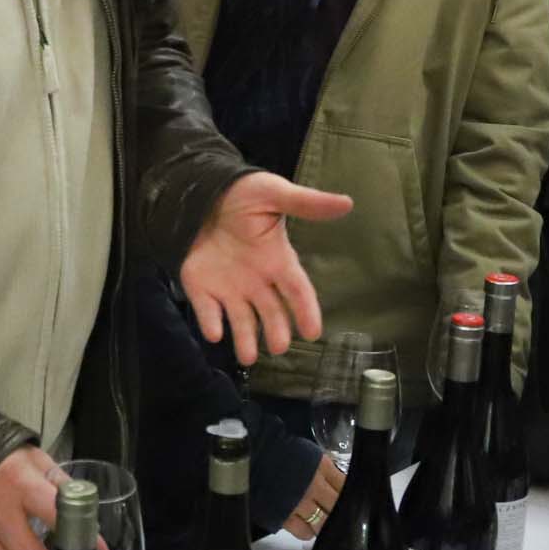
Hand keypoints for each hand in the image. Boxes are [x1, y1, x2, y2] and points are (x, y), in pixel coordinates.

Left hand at [180, 172, 351, 364]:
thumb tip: (347, 202)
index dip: (306, 310)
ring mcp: (229, 286)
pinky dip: (210, 322)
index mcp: (277, 260)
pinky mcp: (201, 286)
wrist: (202, 191)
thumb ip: (307, 203)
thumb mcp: (276, 194)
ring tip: (248, 357)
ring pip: (241, 320)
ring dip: (245, 339)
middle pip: (271, 312)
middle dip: (276, 331)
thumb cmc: (244, 194)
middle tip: (279, 347)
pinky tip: (214, 333)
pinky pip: (207, 310)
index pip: (297, 290)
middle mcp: (256, 280)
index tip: (313, 333)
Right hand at [282, 455, 342, 540]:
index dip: (349, 497)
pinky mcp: (283, 516)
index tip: (348, 500)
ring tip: (317, 520)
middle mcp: (313, 487)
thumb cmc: (280, 452)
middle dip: (337, 512)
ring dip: (322, 524)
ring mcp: (298, 503)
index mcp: (321, 468)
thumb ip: (327, 472)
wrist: (251, 454)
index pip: (346, 489)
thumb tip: (340, 488)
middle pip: (337, 509)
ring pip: (322, 525)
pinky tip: (304, 524)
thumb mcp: (311, 455)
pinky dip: (306, 530)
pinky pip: (303, 532)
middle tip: (334, 513)